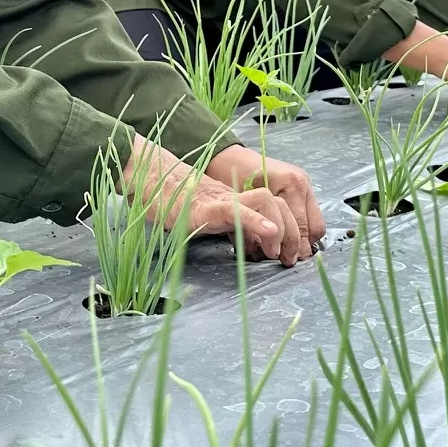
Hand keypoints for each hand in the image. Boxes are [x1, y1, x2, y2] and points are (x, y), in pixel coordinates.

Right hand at [125, 138, 308, 265]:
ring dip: (279, 227)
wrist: (155, 188)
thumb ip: (238, 229)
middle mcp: (239, 198)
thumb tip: (260, 248)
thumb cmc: (181, 208)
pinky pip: (238, 210)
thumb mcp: (216, 221)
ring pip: (266, 200)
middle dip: (292, 232)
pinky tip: (269, 232)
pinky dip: (257, 221)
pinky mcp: (210, 207)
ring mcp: (226, 200)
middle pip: (279, 203)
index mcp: (242, 203)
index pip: (278, 207)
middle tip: (287, 258)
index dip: (291, 229)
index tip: (290, 254)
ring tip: (274, 252)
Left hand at [206, 145, 325, 253]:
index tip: (286, 262)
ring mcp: (306, 184)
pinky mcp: (304, 188)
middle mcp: (302, 183)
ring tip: (289, 251)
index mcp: (290, 185)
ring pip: (315, 223)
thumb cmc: (235, 178)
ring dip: (304, 239)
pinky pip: (310, 215)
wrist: (235, 159)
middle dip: (302, 247)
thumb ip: (257, 228)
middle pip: (313, 227)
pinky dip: (302, 228)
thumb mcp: (244, 204)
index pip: (301, 226)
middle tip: (288, 261)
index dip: (293, 247)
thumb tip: (267, 253)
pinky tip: (289, 237)